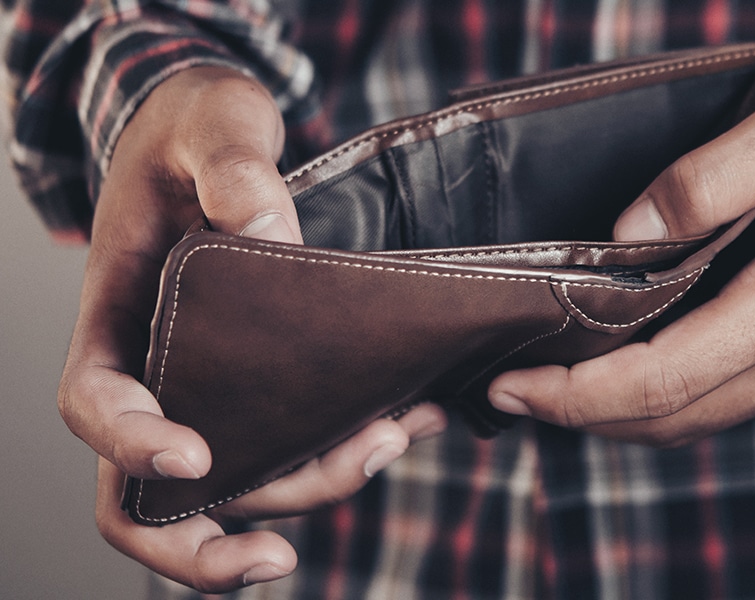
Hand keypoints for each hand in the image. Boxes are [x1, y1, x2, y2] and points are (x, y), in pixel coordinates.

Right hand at [58, 67, 447, 591]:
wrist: (218, 133)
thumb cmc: (195, 126)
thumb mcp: (212, 125)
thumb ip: (233, 169)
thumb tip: (270, 232)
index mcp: (116, 313)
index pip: (95, 402)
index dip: (131, 446)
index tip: (194, 456)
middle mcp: (158, 368)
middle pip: (155, 491)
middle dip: (207, 542)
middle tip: (279, 556)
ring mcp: (212, 383)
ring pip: (239, 479)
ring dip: (308, 488)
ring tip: (391, 439)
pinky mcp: (268, 380)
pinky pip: (295, 438)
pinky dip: (346, 450)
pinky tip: (409, 420)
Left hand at [488, 76, 754, 446]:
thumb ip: (713, 178)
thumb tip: (628, 231)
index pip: (662, 380)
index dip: (574, 396)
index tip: (510, 389)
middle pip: (679, 418)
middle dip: (589, 414)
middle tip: (524, 389)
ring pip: (723, 416)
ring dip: (647, 408)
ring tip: (584, 376)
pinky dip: (712, 392)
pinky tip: (686, 356)